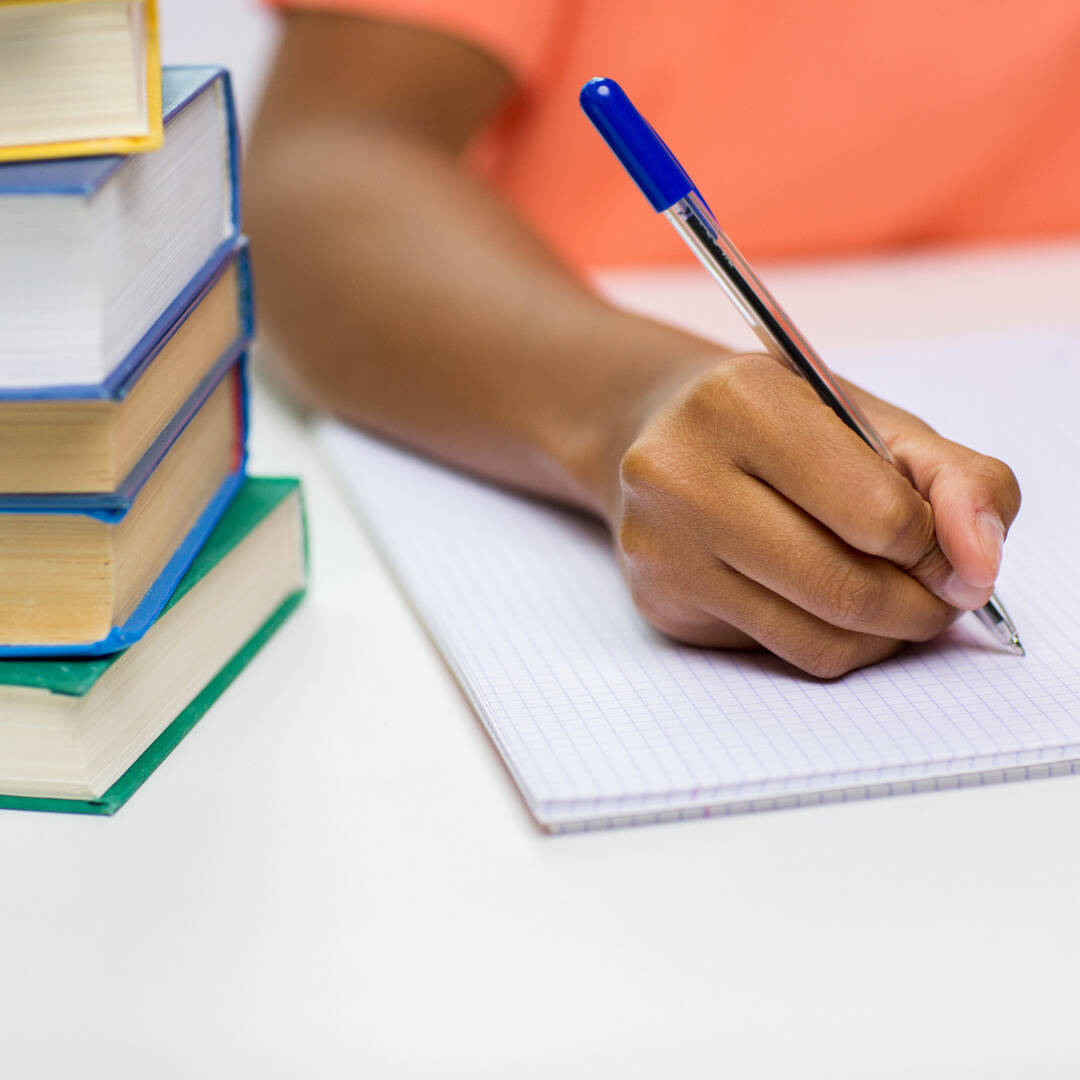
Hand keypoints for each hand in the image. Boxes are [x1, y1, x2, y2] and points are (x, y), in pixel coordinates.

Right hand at [607, 352, 1020, 676]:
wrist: (665, 432)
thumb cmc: (780, 424)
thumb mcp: (873, 421)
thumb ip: (957, 479)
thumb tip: (978, 566)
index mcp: (741, 401)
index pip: (877, 513)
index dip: (935, 544)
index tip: (945, 547)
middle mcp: (681, 474)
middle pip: (846, 587)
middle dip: (920, 606)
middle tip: (938, 594)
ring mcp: (661, 544)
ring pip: (818, 637)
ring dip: (885, 636)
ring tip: (895, 603)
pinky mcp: (660, 599)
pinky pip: (782, 653)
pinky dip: (836, 645)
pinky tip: (838, 612)